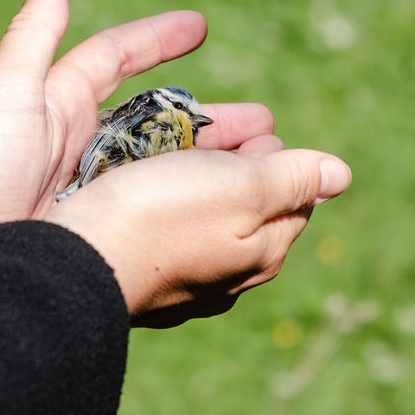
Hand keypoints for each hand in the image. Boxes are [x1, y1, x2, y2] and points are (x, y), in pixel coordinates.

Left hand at [0, 0, 275, 257]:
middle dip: (209, 120)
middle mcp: (74, 138)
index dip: (157, 39)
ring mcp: (84, 183)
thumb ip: (31, 36)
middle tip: (265, 125)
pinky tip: (218, 212)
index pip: (115, 56)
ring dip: (207, 164)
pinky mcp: (90, 223)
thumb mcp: (2, 95)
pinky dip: (181, 204)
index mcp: (54, 98)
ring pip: (159, 166)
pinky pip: (146, 207)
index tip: (201, 26)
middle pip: (155, 119)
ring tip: (262, 167)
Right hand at [44, 143, 351, 327]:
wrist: (75, 263)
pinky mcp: (140, 280)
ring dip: (200, 182)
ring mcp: (182, 285)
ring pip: (204, 222)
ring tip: (182, 147)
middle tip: (230, 131)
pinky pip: (164, 234)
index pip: (294, 201)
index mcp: (262, 254)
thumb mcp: (240, 186)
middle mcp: (227, 278)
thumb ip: (291, 179)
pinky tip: (145, 190)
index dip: (281, 159)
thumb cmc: (160, 216)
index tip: (261, 129)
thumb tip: (339, 175)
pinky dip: (165, 206)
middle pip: (249, 212)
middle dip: (245, 168)